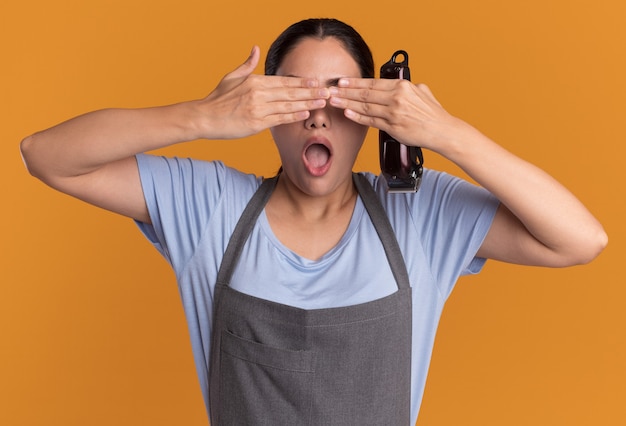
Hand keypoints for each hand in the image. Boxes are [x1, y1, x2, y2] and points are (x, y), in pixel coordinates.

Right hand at [196, 46, 329, 139]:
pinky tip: (305, 113)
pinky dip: (293, 116)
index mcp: (254, 81)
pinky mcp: (256, 123)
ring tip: (322, 102)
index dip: (302, 81)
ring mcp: (257, 108)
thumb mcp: (231, 77)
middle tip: (327, 91)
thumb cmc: (218, 99)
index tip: (316, 81)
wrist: (204, 117)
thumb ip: (247, 64)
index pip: (283, 81)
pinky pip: (279, 118)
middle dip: (311, 91)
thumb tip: (256, 48)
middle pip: (290, 92)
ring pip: (288, 105)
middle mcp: (258, 93)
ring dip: (307, 103)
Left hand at [329, 78, 467, 153]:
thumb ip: (408, 87)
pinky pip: (370, 121)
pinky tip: (347, 113)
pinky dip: (357, 116)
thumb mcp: (422, 91)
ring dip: (347, 103)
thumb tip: (399, 84)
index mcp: (402, 86)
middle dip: (345, 91)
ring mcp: (393, 112)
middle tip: (330, 90)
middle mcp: (396, 97)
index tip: (342, 81)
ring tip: (334, 101)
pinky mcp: (392, 126)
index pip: (373, 83)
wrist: (441, 130)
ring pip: (365, 106)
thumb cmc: (433, 113)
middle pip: (365, 93)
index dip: (355, 82)